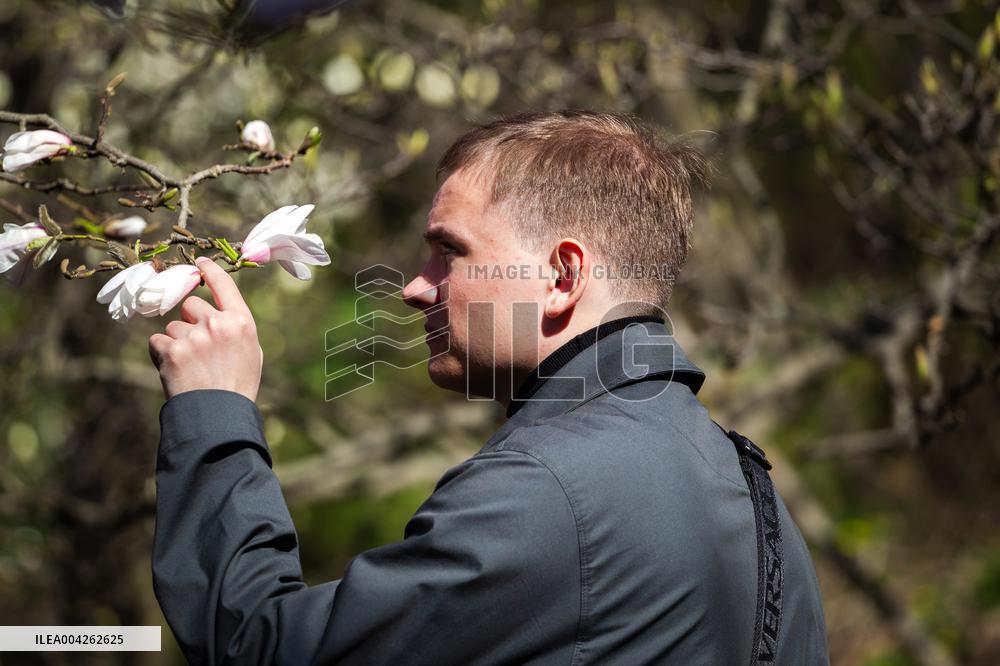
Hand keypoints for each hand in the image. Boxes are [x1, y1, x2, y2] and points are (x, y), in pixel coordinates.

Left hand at [148, 257, 262, 401]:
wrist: (219, 416)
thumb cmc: (237, 386)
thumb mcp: (250, 352)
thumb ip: (235, 327)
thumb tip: (217, 311)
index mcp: (241, 322)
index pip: (224, 285)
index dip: (210, 271)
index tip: (199, 263)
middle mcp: (218, 324)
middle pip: (191, 305)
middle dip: (189, 321)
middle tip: (197, 347)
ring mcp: (194, 337)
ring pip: (172, 327)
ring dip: (176, 343)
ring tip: (190, 368)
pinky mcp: (172, 350)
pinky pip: (157, 341)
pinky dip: (161, 354)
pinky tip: (174, 371)